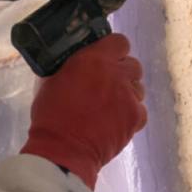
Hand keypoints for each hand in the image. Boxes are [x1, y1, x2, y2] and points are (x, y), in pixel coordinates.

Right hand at [20, 34, 145, 189]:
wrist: (63, 150)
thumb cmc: (50, 115)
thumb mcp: (51, 80)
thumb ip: (69, 66)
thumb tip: (75, 63)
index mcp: (94, 59)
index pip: (119, 41)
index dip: (114, 49)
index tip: (106, 58)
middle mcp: (116, 73)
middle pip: (133, 64)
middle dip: (122, 72)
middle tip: (107, 84)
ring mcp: (129, 96)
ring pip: (138, 87)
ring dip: (127, 93)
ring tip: (111, 105)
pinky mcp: (136, 117)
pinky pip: (140, 109)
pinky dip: (131, 114)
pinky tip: (116, 121)